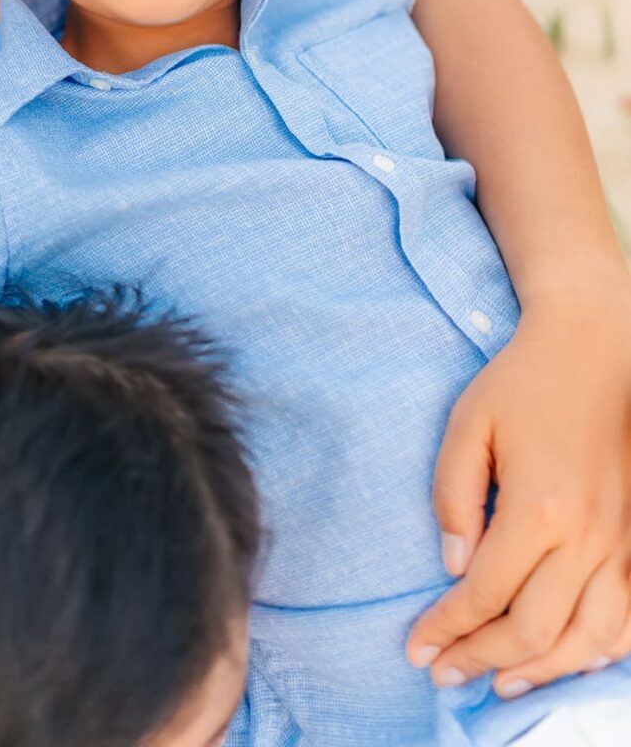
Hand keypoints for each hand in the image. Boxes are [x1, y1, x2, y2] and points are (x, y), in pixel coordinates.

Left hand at [406, 279, 630, 698]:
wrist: (594, 349)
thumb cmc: (522, 383)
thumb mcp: (467, 426)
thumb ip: (453, 497)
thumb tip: (453, 567)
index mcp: (538, 508)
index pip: (485, 594)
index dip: (447, 628)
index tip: (418, 648)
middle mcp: (588, 536)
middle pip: (534, 631)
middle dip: (482, 659)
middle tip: (445, 672)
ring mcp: (622, 542)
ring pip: (587, 639)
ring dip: (540, 671)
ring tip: (496, 679)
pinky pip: (627, 619)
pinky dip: (596, 651)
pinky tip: (564, 657)